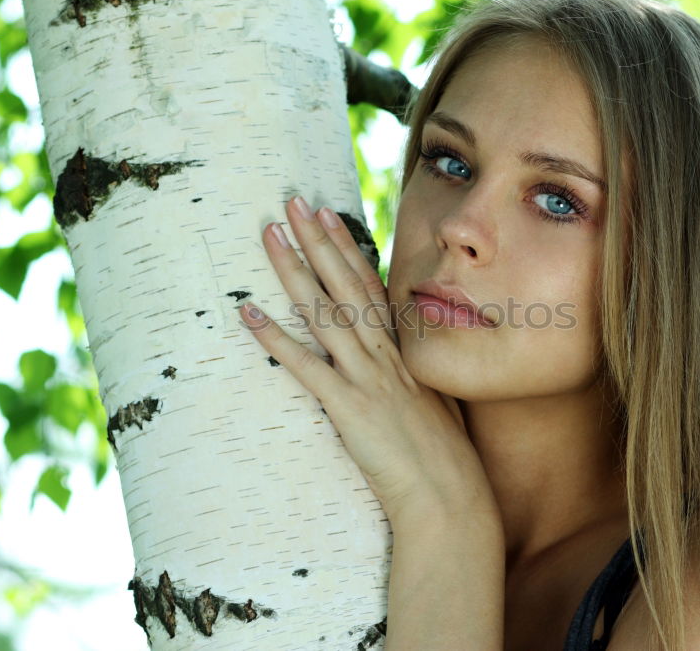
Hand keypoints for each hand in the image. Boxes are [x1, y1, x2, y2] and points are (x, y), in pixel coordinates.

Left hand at [239, 196, 498, 523]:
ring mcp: (367, 378)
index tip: (328, 215)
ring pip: (325, 312)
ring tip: (270, 235)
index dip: (346, 249)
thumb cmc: (445, 460)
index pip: (371, 287)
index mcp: (403, 352)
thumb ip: (411, 376)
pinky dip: (275, 339)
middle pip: (346, 285)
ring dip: (294, 271)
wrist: (451, 497)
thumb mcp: (434, 405)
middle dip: (318, 240)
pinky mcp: (349, 408)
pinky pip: (307, 366)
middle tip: (293, 202)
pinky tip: (248, 313)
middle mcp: (384, 355)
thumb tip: (396, 361)